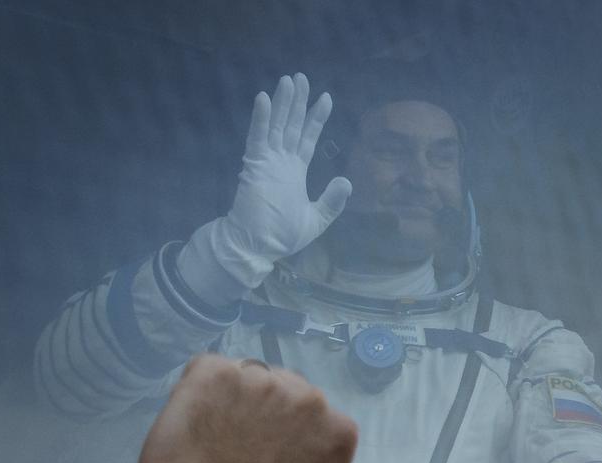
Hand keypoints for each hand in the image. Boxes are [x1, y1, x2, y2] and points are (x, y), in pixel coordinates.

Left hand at [135, 355, 357, 462]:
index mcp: (339, 431)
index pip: (320, 421)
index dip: (294, 438)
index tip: (274, 458)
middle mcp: (308, 397)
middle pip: (288, 392)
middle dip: (269, 413)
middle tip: (242, 447)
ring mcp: (261, 380)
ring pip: (250, 380)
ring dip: (236, 401)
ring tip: (215, 436)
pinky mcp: (215, 372)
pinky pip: (211, 371)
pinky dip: (202, 390)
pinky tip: (196, 420)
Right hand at [177, 73, 351, 301]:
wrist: (259, 246)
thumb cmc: (282, 235)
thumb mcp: (316, 219)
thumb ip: (331, 201)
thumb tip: (347, 181)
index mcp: (295, 171)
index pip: (307, 138)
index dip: (316, 119)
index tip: (325, 98)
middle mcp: (282, 161)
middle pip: (291, 124)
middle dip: (298, 102)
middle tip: (301, 77)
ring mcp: (267, 161)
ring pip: (276, 125)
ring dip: (282, 103)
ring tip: (289, 80)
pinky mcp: (254, 165)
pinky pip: (257, 137)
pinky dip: (260, 118)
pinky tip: (264, 98)